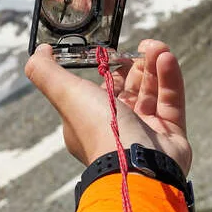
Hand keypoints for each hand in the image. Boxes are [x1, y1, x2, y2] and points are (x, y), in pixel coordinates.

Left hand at [24, 39, 190, 174]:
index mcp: (90, 122)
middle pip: (128, 88)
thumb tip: (40, 52)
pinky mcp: (170, 135)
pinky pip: (171, 101)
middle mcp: (116, 128)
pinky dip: (169, 78)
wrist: (136, 165)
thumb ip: (45, 71)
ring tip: (157, 47)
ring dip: (153, 66)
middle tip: (140, 47)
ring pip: (151, 92)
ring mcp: (145, 132)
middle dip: (134, 64)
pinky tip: (166, 57)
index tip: (112, 51)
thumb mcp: (63, 93)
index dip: (106, 68)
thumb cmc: (97, 130)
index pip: (98, 89)